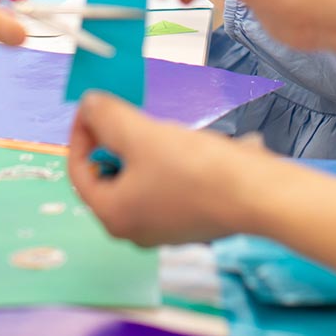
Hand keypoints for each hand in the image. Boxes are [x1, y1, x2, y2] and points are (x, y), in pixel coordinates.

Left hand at [68, 92, 267, 246]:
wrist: (256, 195)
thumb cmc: (195, 169)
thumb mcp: (142, 134)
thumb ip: (107, 117)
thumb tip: (88, 105)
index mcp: (112, 216)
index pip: (79, 171)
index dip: (81, 134)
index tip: (94, 108)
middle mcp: (133, 231)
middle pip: (108, 176)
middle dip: (114, 141)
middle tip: (127, 115)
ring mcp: (163, 230)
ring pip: (138, 180)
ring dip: (142, 150)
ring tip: (159, 128)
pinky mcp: (190, 222)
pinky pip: (165, 186)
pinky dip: (166, 163)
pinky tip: (187, 146)